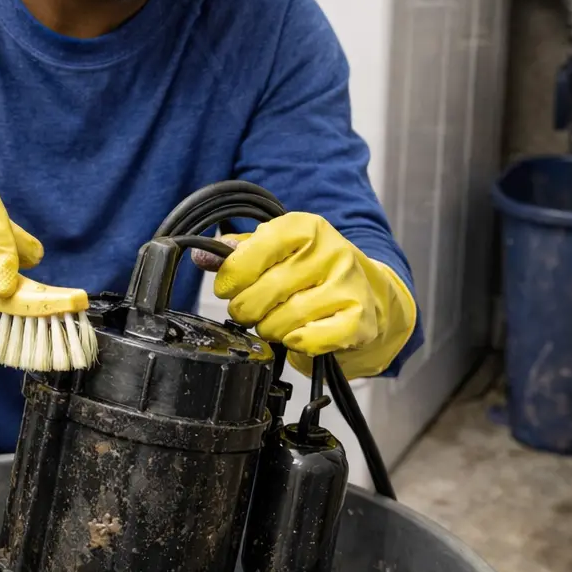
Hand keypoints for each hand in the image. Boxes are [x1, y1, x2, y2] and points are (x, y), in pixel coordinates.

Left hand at [203, 212, 416, 378]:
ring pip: (281, 321)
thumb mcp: (277, 253)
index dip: (231, 279)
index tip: (229, 288)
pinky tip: (299, 335)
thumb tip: (201, 254)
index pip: (248, 254)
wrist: (370, 294)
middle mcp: (329, 251)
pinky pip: (308, 340)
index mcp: (305, 228)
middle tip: (254, 310)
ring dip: (270, 329)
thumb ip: (238, 253)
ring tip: (278, 321)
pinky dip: (296, 343)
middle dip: (247, 310)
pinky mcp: (359, 319)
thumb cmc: (313, 273)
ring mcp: (347, 285)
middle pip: (260, 294)